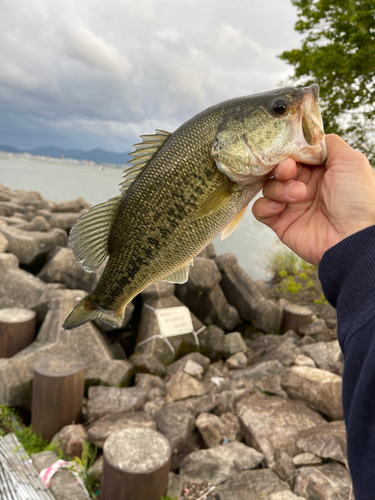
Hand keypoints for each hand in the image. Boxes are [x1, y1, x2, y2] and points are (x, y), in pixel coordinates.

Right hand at [252, 134, 374, 264]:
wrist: (351, 238)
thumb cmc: (356, 200)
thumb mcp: (350, 161)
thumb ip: (328, 143)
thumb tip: (310, 138)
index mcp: (321, 171)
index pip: (295, 155)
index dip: (290, 152)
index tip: (290, 153)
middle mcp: (305, 186)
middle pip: (278, 168)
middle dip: (281, 167)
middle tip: (288, 171)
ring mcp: (291, 205)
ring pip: (268, 186)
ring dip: (278, 188)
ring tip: (298, 195)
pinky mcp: (280, 222)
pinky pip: (260, 209)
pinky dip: (266, 205)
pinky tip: (280, 207)